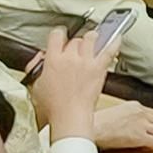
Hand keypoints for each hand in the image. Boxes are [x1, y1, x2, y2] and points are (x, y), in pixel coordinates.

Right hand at [27, 23, 117, 140]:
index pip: (57, 35)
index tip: (61, 38)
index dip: (59, 35)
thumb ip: (38, 67)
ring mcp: (86, 62)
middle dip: (74, 44)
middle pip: (75, 39)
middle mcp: (70, 58)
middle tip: (75, 53)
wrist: (69, 117)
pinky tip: (115, 36)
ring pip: (91, 38)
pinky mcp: (99, 69)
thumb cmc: (53, 107)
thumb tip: (42, 58)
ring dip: (91, 39)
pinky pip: (109, 50)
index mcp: (53, 60)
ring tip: (91, 44)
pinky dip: (114, 41)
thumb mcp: (36, 85)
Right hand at [85, 100, 152, 152]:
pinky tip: (147, 148)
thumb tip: (129, 126)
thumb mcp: (115, 112)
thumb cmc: (97, 123)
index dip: (149, 125)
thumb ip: (126, 116)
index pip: (151, 115)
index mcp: (134, 105)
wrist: (93, 128)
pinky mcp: (140, 136)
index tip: (145, 131)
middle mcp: (141, 113)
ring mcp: (142, 124)